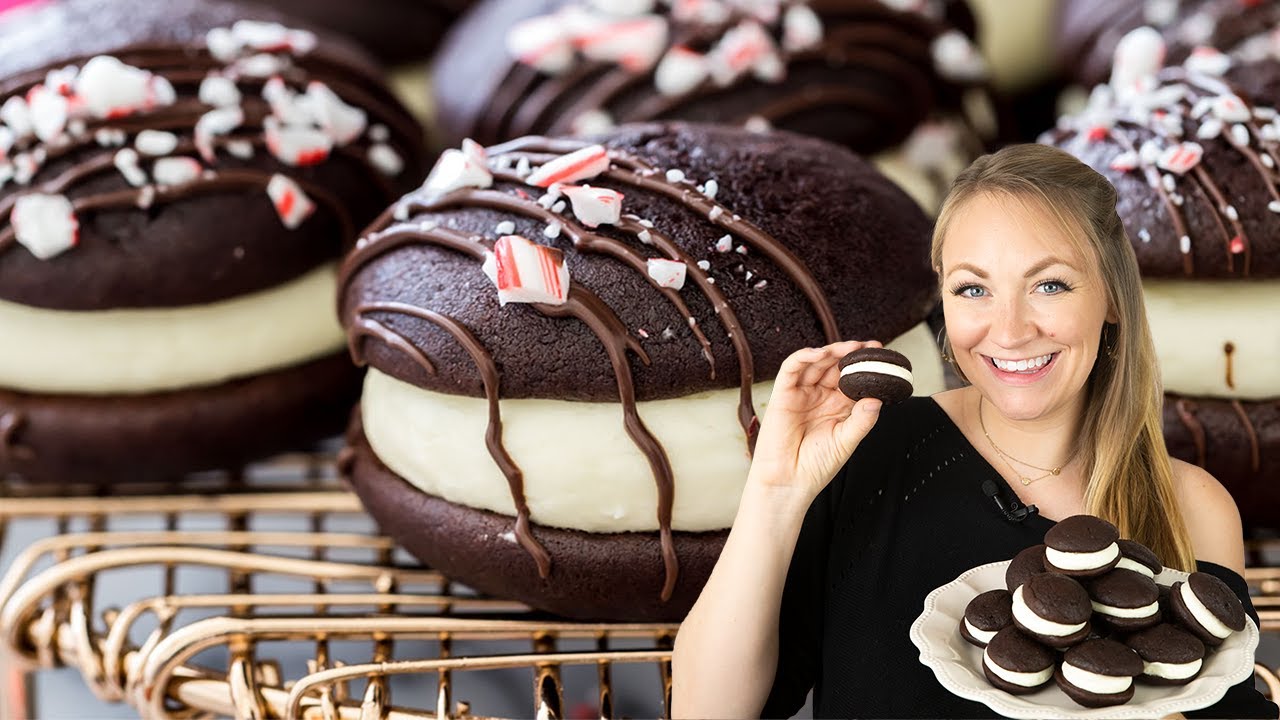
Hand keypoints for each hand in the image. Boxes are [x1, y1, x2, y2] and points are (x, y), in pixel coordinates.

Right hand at [748, 340, 885, 501]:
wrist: (789, 481)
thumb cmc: (817, 465)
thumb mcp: (847, 441)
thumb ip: (862, 419)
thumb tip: (878, 398)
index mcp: (838, 406)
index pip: (853, 378)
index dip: (865, 366)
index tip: (881, 356)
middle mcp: (820, 396)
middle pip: (835, 366)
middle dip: (851, 354)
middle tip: (868, 347)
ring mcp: (801, 393)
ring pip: (816, 363)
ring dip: (832, 352)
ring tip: (850, 347)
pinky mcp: (782, 394)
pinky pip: (791, 369)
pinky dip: (804, 357)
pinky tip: (820, 354)